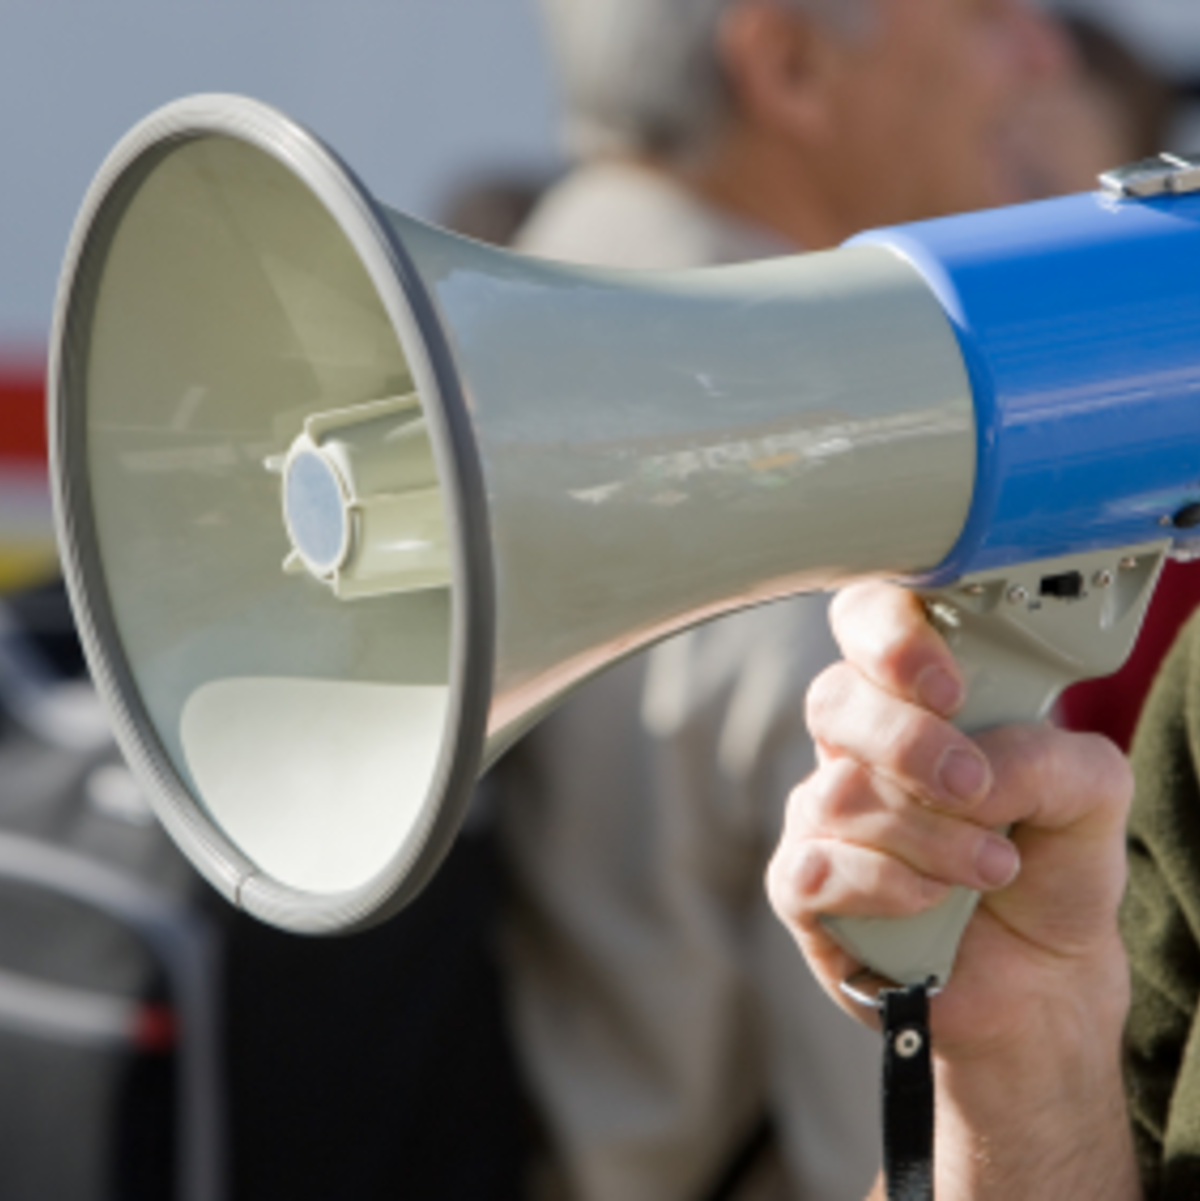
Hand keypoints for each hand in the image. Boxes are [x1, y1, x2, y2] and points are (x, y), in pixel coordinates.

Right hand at [767, 581, 1140, 1197]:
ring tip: (992, 867)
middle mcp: (858, 745)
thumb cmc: (1051, 867)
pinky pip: (814, 867)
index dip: (888, 635)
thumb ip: (1048, 752)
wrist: (1041, 978)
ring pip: (836, 793)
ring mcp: (820, 813)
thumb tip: (974, 763)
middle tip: (975, 786)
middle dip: (909, 744)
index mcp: (916, 697)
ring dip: (927, 836)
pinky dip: (885, 886)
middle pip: (834, 700)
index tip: (949, 687)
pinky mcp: (801, 884)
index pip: (865, 620)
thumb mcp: (1091, 794)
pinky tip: (930, 904)